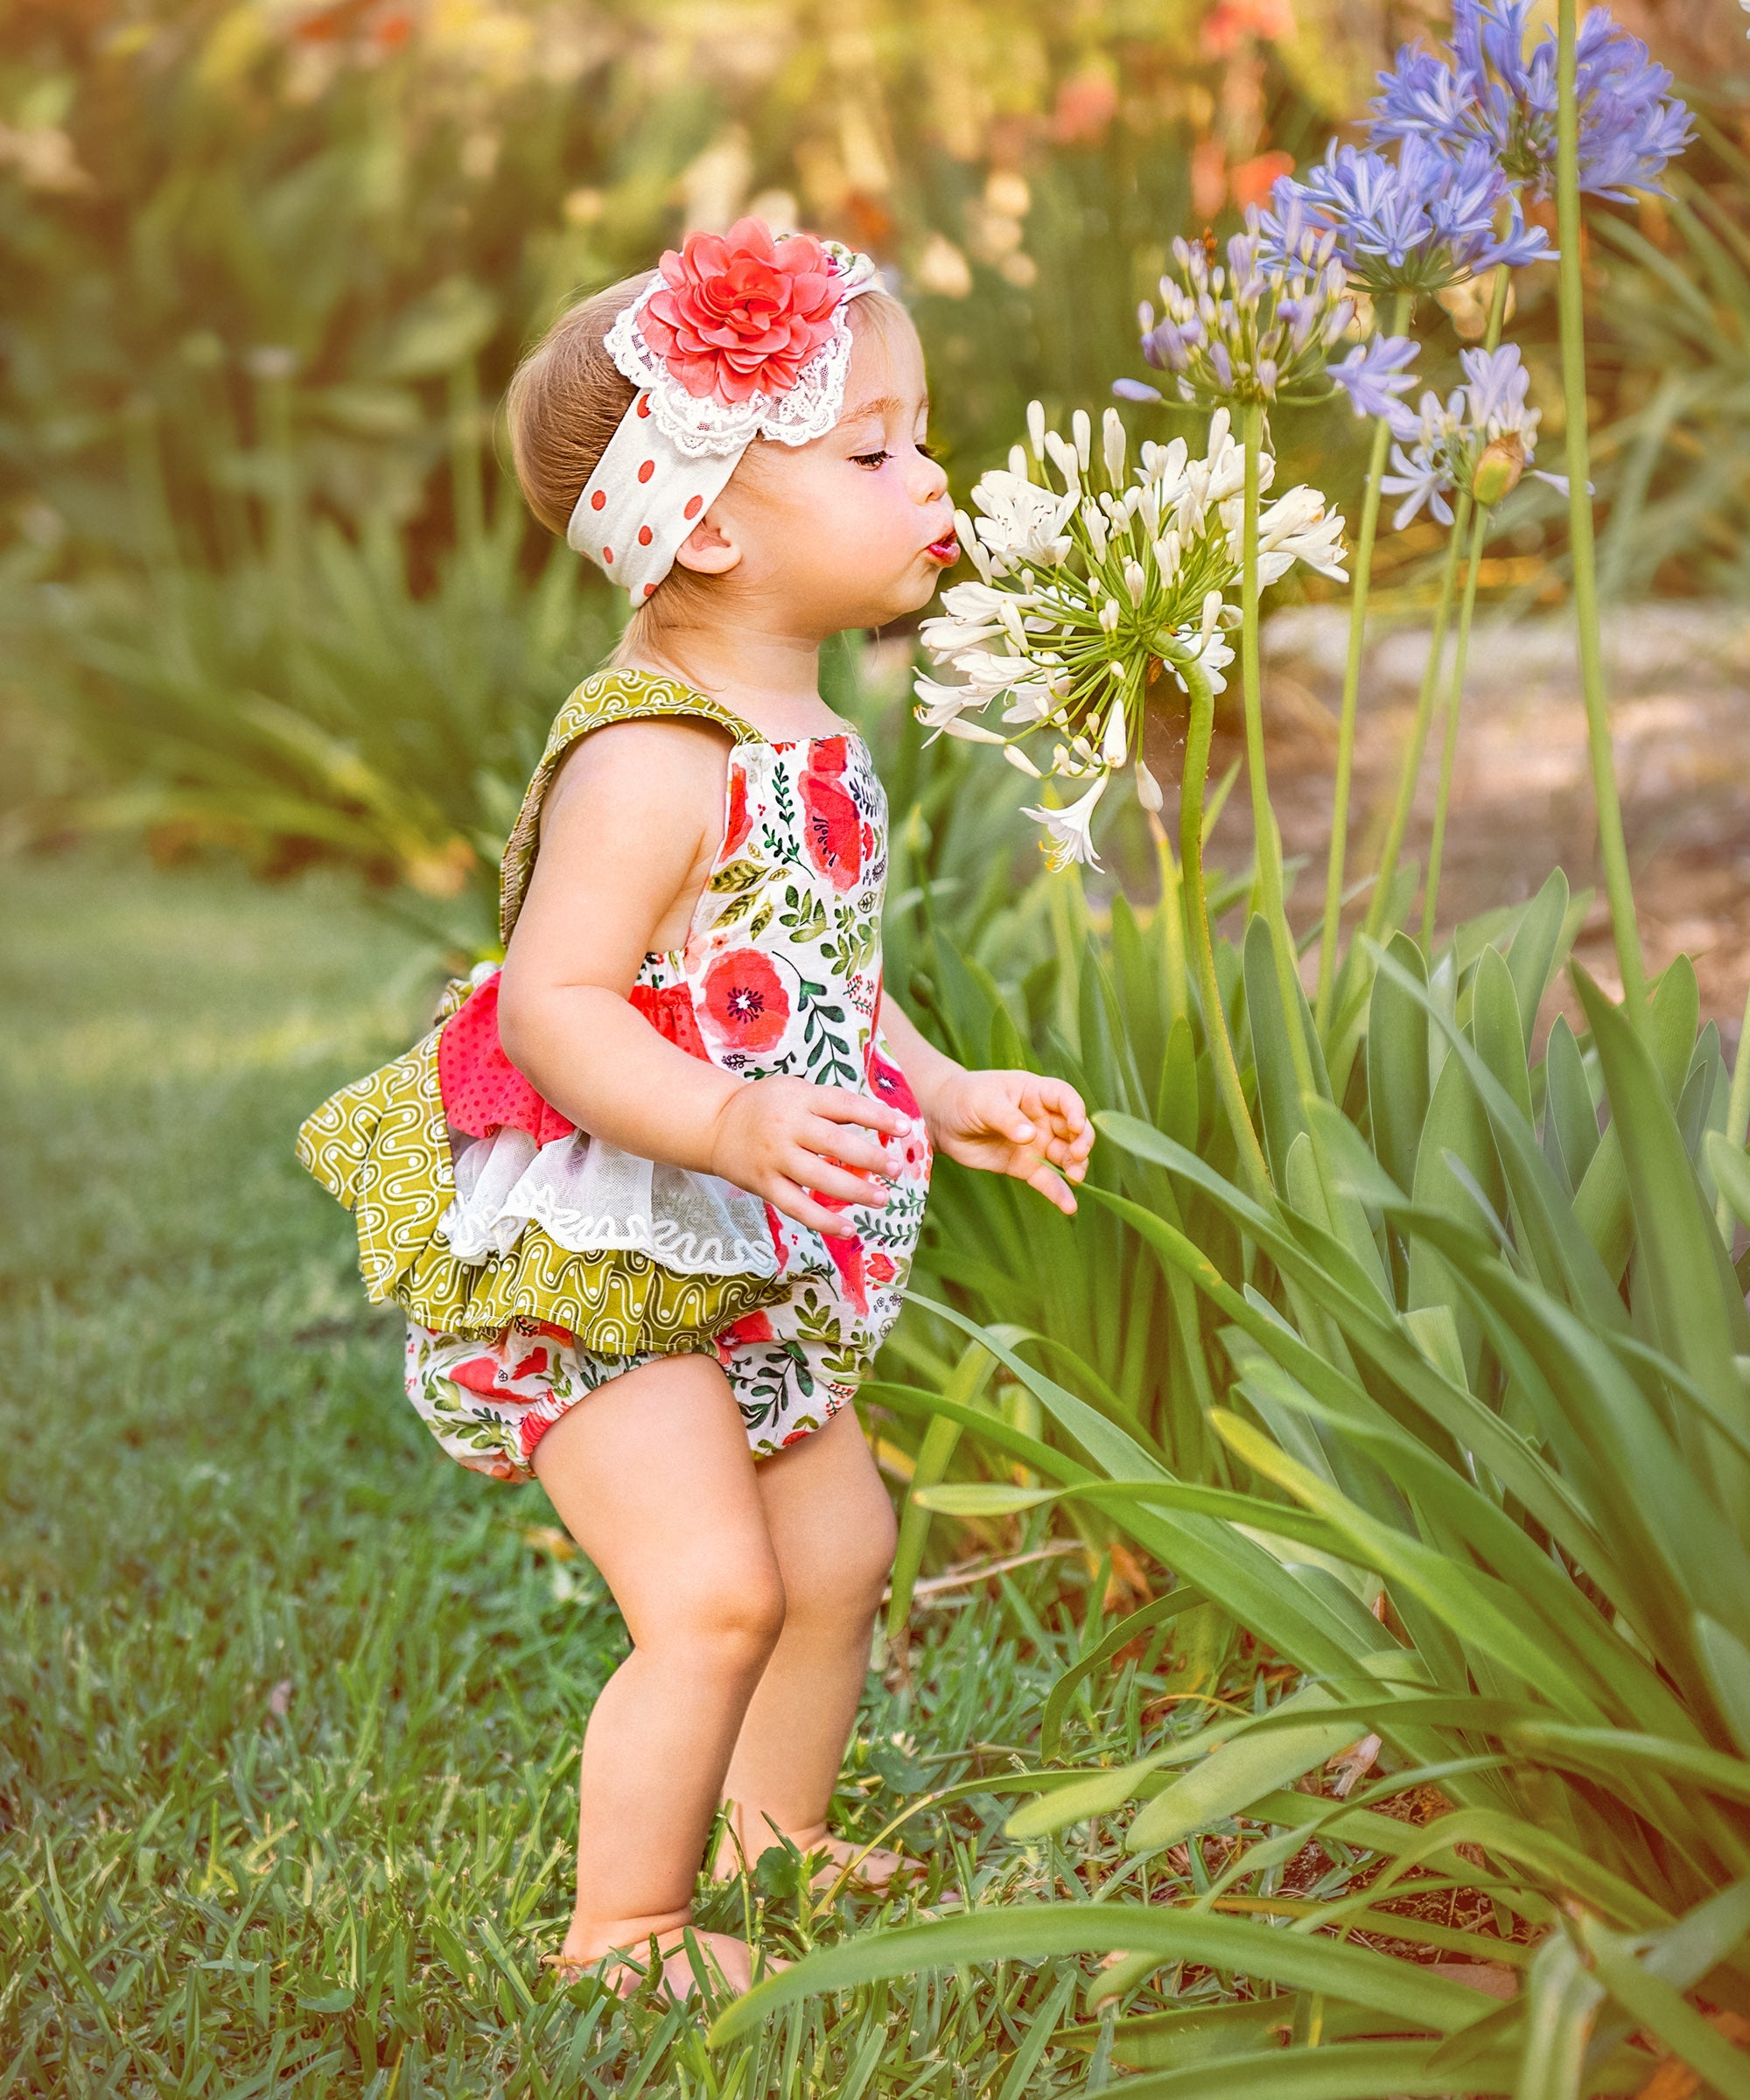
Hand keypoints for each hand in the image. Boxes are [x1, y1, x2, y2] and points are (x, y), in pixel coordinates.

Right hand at [706, 1076, 912, 1238]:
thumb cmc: (767, 1106)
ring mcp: (774, 1157)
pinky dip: (823, 1221)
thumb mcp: (797, 1091)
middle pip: (835, 1144)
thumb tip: (881, 1123)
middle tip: (896, 1170)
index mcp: (800, 1097)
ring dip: (854, 1191)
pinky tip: (848, 1229)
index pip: (844, 1105)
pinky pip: (797, 1206)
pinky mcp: (764, 1184)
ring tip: (882, 1198)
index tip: (906, 1127)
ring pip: (819, 1178)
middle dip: (870, 1158)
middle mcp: (787, 1126)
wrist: (715, 1124)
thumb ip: (831, 1106)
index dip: (877, 1117)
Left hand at [926, 1069, 1093, 1214]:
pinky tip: (1069, 1206)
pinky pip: (1047, 1180)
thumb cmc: (965, 1098)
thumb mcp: (984, 1102)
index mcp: (1036, 1093)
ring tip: (1075, 1178)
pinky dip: (1059, 1193)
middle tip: (1077, 1155)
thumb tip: (1031, 1137)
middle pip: (1074, 1130)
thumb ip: (1007, 1118)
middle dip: (1082, 1143)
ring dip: (1076, 1167)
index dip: (1076, 1111)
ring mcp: (1036, 1144)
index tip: (1075, 1126)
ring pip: (1065, 1157)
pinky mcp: (1025, 1166)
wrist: (942, 1120)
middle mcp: (1043, 1118)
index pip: (1066, 1098)